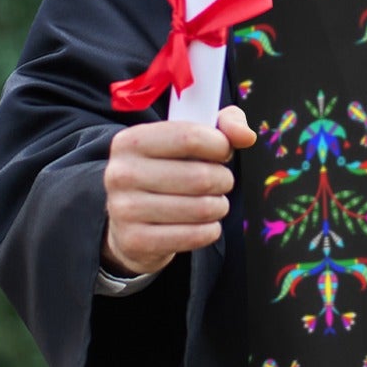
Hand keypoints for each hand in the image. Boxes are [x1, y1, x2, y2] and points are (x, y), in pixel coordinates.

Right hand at [101, 104, 257, 276]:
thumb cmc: (167, 171)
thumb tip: (245, 136)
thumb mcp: (188, 138)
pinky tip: (203, 224)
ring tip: (212, 203)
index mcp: (131, 141)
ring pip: (201, 208)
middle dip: (223, 180)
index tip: (223, 152)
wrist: (129, 221)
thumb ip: (223, 125)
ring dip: (219, 206)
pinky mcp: (135, 241)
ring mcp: (124, 210)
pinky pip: (194, 236)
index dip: (220, 145)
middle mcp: (121, 173)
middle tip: (220, 182)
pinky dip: (210, 230)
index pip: (190, 137)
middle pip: (200, 177)